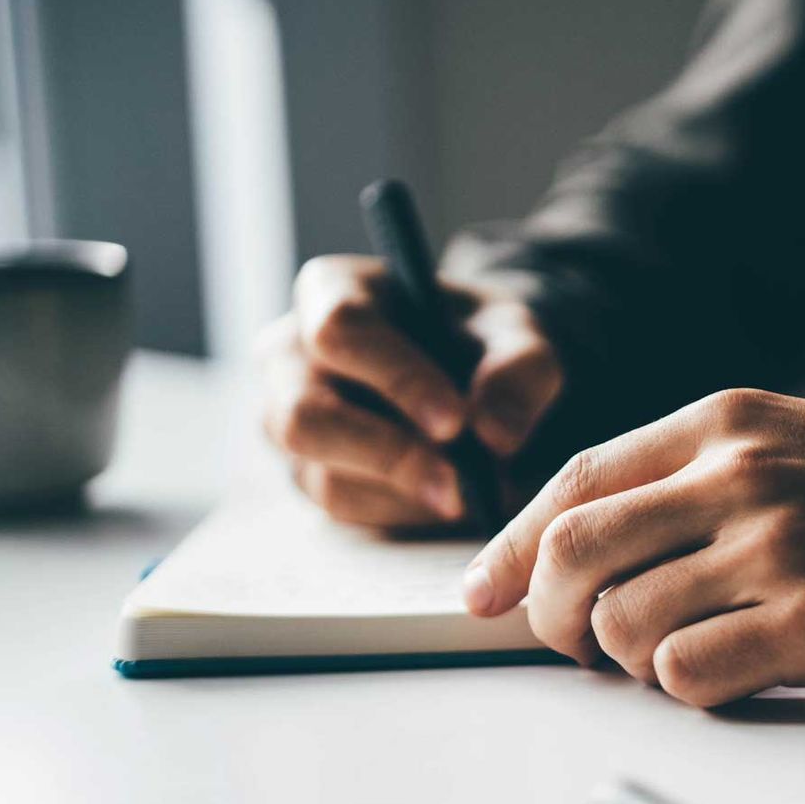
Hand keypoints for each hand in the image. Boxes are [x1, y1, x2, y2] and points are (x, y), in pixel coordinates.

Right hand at [257, 256, 562, 526]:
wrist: (472, 375)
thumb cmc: (480, 341)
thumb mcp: (518, 336)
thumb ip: (519, 371)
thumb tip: (496, 436)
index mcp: (331, 290)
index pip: (341, 329)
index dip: (397, 379)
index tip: (456, 421)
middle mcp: (288, 354)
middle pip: (305, 415)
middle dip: (388, 455)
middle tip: (460, 483)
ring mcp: (285, 418)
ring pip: (321, 474)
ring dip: (401, 493)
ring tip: (467, 490)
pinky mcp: (305, 471)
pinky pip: (341, 507)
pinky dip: (399, 513)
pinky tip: (444, 497)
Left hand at [463, 388, 804, 706]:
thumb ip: (704, 478)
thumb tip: (595, 552)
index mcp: (730, 422)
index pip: (575, 480)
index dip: (512, 546)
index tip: (485, 594)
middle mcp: (740, 475)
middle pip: (573, 554)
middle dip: (552, 616)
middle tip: (579, 648)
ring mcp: (776, 547)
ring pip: (622, 626)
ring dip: (633, 663)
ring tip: (685, 661)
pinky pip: (689, 677)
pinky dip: (691, 692)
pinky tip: (738, 678)